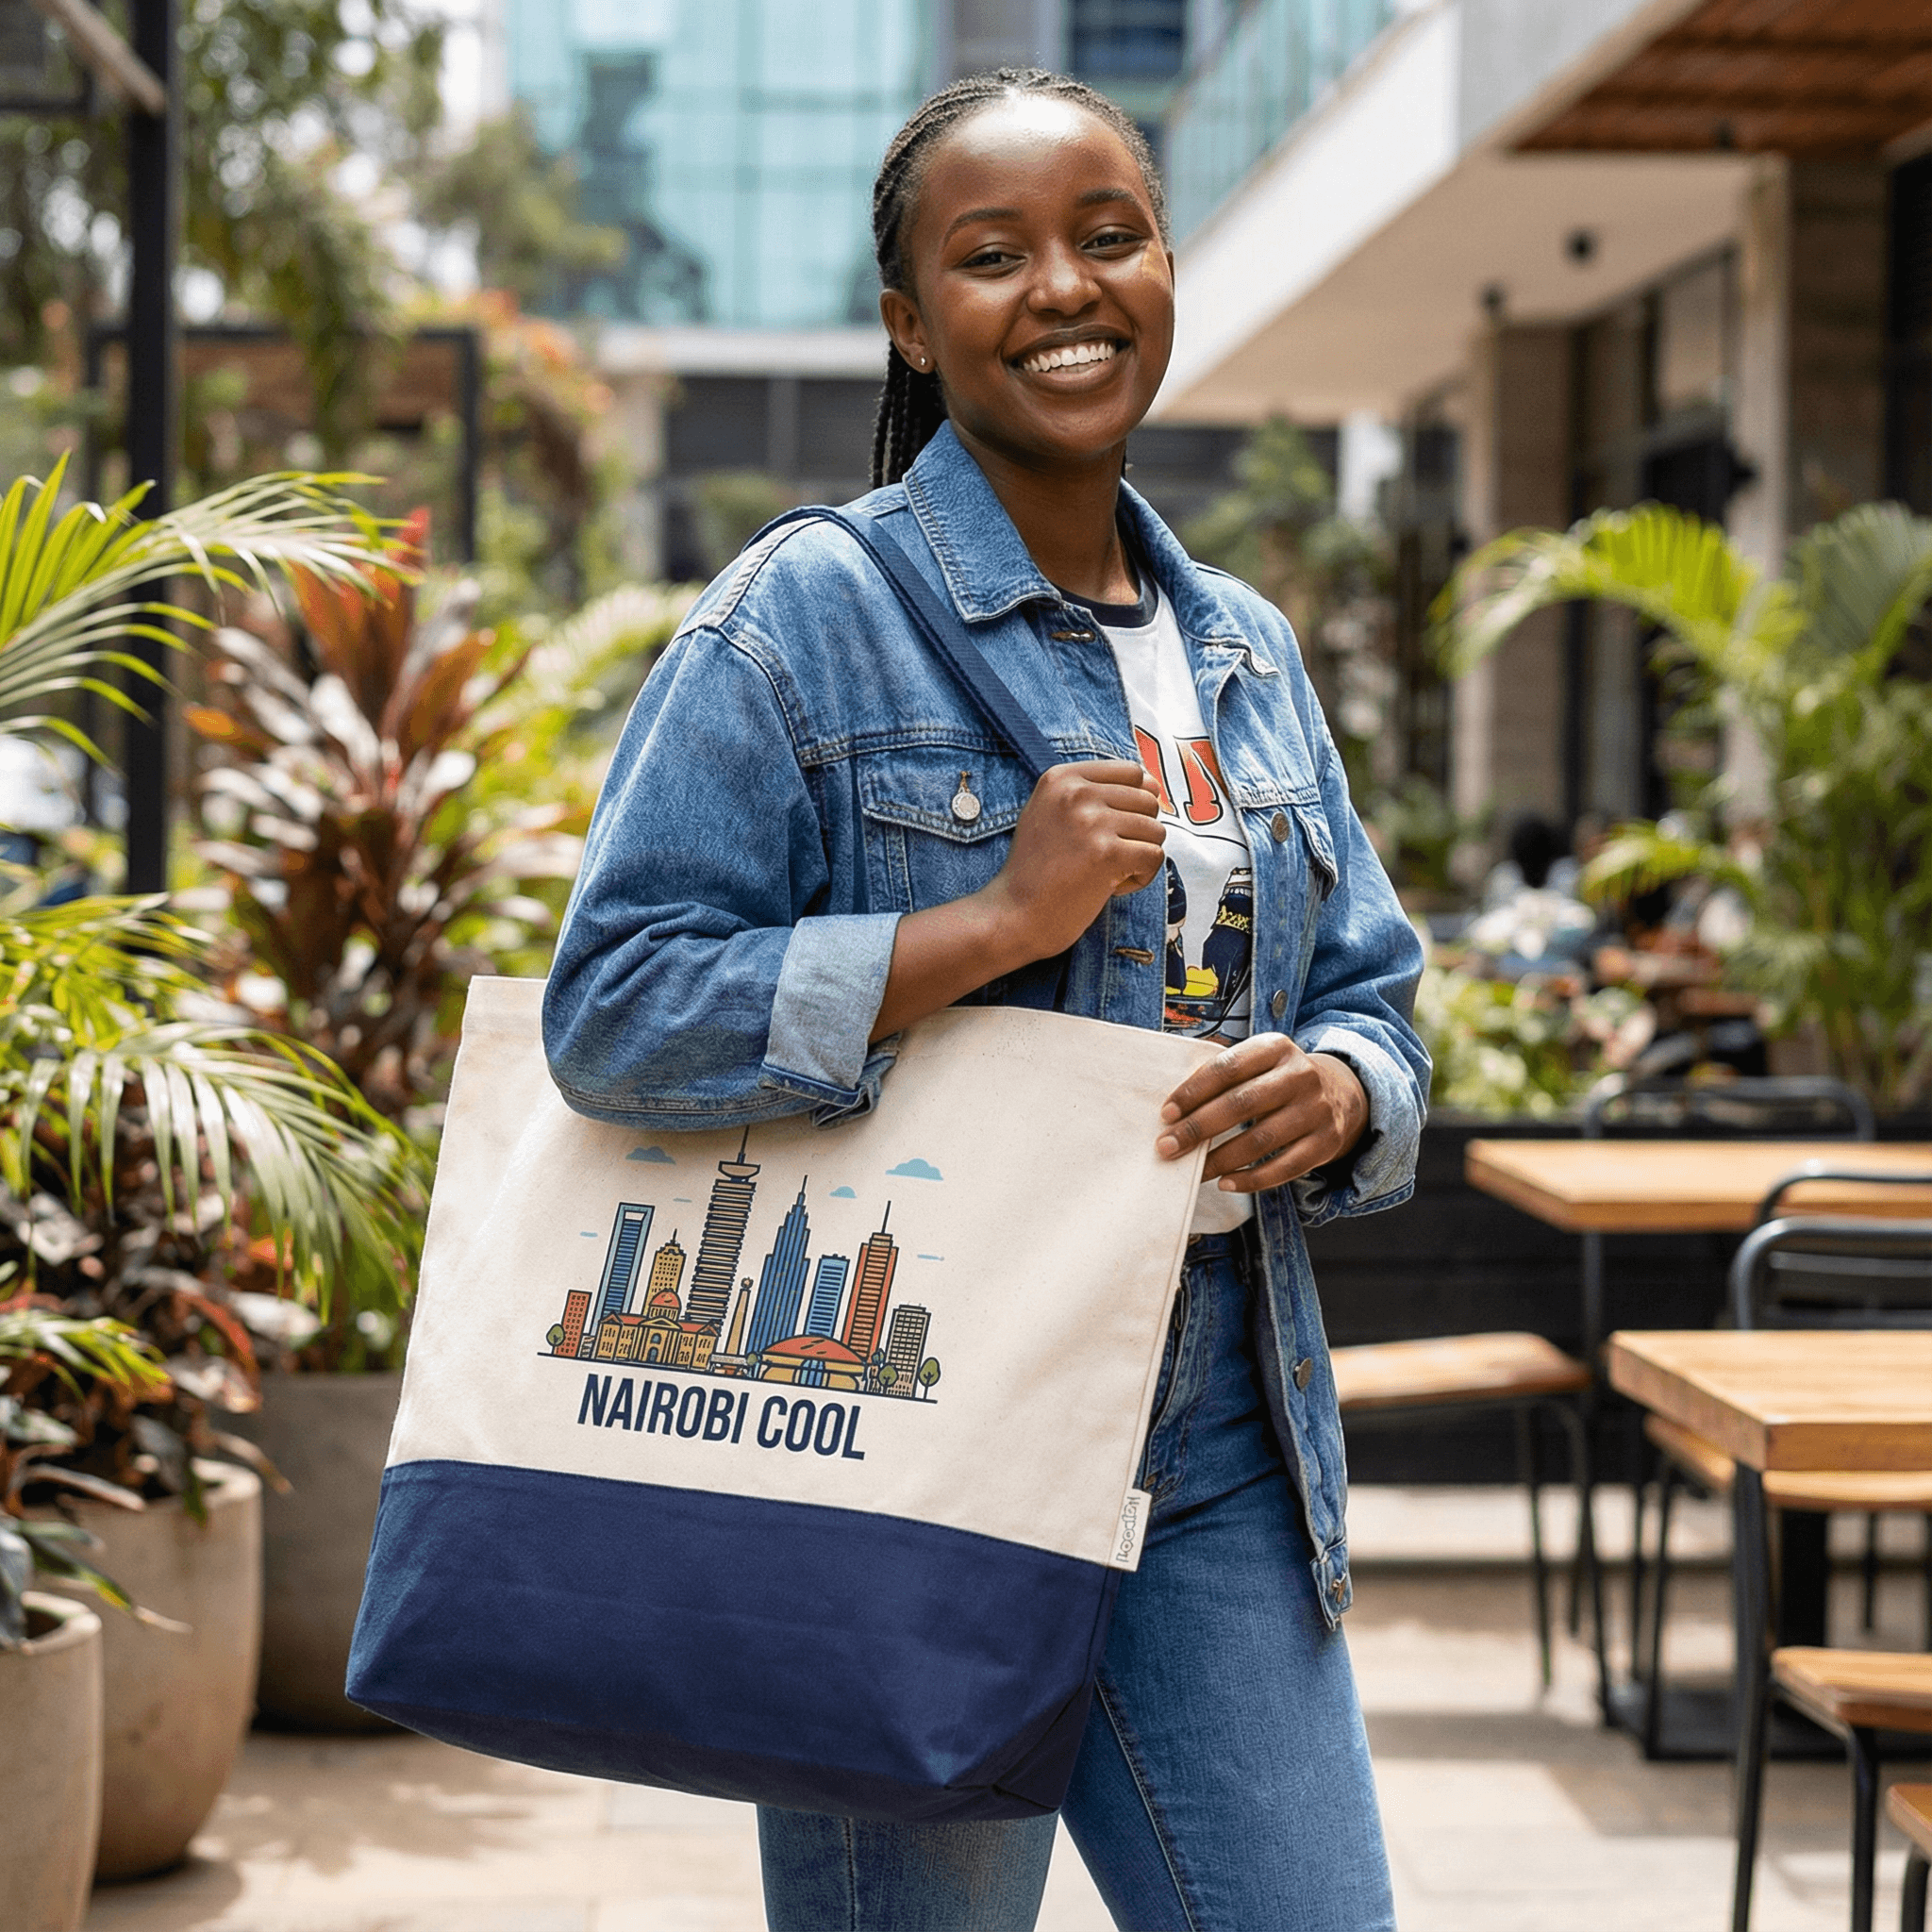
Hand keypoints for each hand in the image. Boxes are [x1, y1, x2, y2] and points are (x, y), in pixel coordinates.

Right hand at [977, 760, 1164, 962]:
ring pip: (1155, 830)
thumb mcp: (1049, 813)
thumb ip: (1092, 794)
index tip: (1119, 827)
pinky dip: (1141, 877)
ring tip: (1107, 873)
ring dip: (1139, 857)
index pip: (1131, 772)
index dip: (1137, 801)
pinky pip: (1155, 856)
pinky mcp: (1107, 853)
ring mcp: (1092, 821)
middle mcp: (1076, 792)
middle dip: (1137, 834)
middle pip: (1147, 801)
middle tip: (1106, 859)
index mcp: (1061, 778)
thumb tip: (1153, 786)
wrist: (1014, 914)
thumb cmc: (1036, 871)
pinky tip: (1112, 887)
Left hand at [1155, 1036, 1367, 1192]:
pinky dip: (1252, 1179)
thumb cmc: (1281, 1079)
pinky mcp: (1326, 1142)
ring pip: (1261, 1140)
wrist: (1342, 1093)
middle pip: (1241, 1104)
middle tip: (1168, 1147)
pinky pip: (1285, 1167)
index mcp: (1276, 1047)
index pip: (1227, 1067)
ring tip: (1195, 1170)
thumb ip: (1225, 1075)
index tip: (1167, 1113)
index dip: (1193, 1091)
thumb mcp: (1260, 1061)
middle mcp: (1300, 1075)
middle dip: (1199, 1128)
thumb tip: (1175, 1109)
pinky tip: (1226, 1182)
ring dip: (1221, 1159)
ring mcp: (1316, 1110)